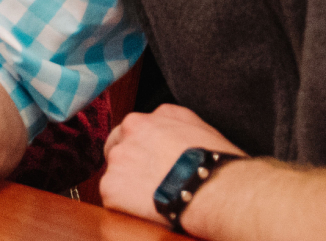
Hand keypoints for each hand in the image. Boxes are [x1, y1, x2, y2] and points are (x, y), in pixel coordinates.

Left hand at [98, 104, 242, 224]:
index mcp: (141, 121)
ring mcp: (116, 162)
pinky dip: (127, 206)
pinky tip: (150, 206)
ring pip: (115, 176)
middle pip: (116, 151)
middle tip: (149, 180)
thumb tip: (161, 119)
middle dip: (128, 164)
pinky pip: (113, 199)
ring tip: (155, 195)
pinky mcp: (111, 188)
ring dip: (129, 186)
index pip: (128, 134)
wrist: (213, 189)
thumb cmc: (213, 160)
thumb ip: (170, 118)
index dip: (140, 150)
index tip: (150, 162)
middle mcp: (124, 136)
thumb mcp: (194, 124)